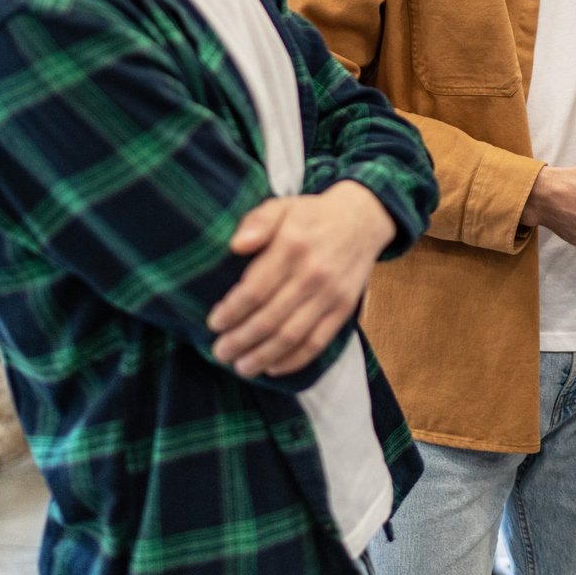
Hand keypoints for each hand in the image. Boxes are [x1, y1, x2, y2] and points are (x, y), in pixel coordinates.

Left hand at [208, 181, 395, 378]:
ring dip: (262, 357)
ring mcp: (331, 295)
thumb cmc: (311, 216)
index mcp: (292, 247)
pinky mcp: (344, 309)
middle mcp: (312, 274)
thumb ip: (257, 222)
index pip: (254, 290)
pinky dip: (294, 361)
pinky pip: (317, 342)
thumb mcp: (281, 206)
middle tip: (220, 352)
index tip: (213, 324)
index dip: (231, 312)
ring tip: (241, 367)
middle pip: (269, 319)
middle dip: (240, 341)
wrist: (362, 219)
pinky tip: (273, 367)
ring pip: (291, 336)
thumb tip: (236, 246)